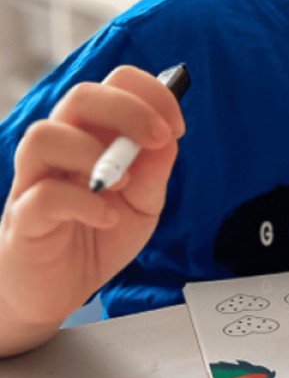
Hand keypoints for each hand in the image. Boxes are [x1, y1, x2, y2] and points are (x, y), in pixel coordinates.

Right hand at [0, 65, 185, 351]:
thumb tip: (167, 139)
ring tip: (124, 184)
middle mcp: (60, 149)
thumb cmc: (98, 236)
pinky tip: (108, 218)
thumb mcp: (143, 205)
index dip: (150, 94)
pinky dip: (84, 202)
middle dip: (128, 109)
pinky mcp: (22, 219)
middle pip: (80, 96)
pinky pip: (42, 196)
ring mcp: (34, 181)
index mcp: (92, 135)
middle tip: (158, 139)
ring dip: (93, 152)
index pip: (114, 86)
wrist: (58, 290)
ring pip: (44, 135)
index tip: (176, 126)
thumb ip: (154, 172)